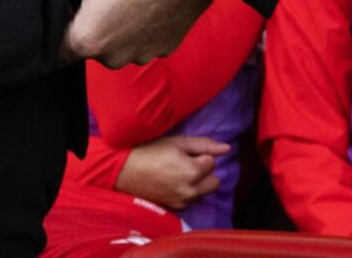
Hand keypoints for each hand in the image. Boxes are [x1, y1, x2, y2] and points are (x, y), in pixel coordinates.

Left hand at [61, 0, 216, 67]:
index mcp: (88, 39)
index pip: (57, 53)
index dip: (54, 33)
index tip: (61, 14)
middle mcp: (114, 58)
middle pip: (89, 48)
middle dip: (87, 26)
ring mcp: (143, 56)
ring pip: (117, 46)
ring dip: (115, 29)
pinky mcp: (166, 48)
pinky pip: (142, 43)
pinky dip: (139, 28)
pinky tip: (146, 2)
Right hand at [113, 134, 229, 210]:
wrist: (125, 171)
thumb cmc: (150, 151)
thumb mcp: (176, 142)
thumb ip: (204, 145)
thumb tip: (226, 149)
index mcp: (192, 171)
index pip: (212, 163)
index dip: (199, 156)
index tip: (183, 154)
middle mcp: (191, 190)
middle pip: (214, 181)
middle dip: (204, 172)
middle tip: (185, 164)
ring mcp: (183, 201)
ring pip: (205, 192)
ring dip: (198, 183)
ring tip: (178, 173)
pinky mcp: (176, 207)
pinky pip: (193, 199)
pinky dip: (189, 192)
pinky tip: (173, 183)